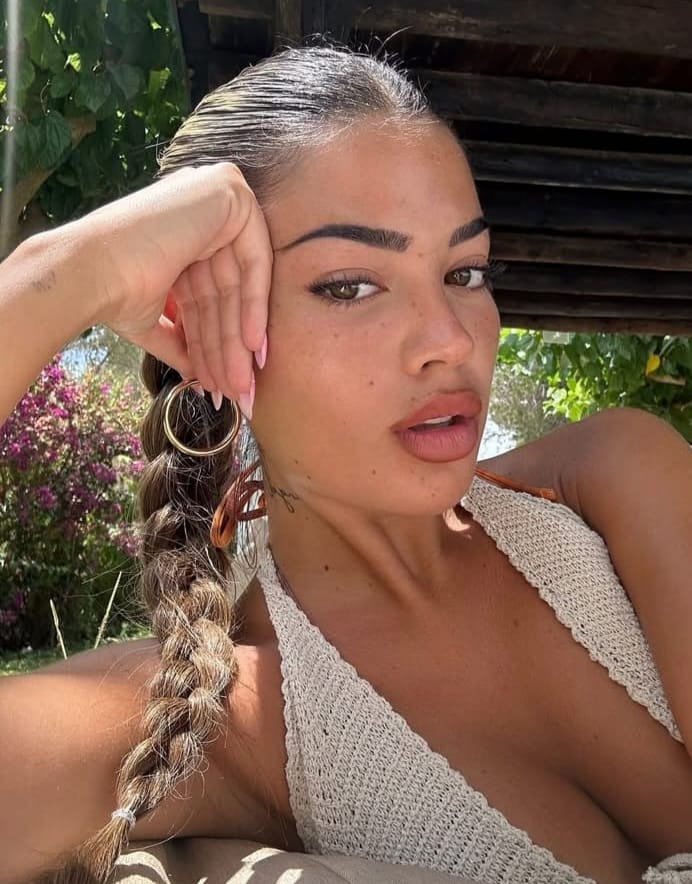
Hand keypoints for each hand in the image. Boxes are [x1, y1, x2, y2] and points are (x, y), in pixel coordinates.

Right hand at [84, 162, 271, 409]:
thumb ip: (182, 341)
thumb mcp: (155, 321)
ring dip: (240, 340)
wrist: (91, 272)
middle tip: (239, 391)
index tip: (228, 382)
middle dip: (232, 348)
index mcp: (184, 235)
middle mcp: (202, 214)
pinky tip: (252, 346)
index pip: (213, 293)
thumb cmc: (114, 293)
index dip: (221, 341)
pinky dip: (255, 306)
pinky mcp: (229, 194)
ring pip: (241, 284)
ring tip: (240, 384)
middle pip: (228, 293)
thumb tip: (199, 377)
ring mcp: (216, 199)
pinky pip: (255, 260)